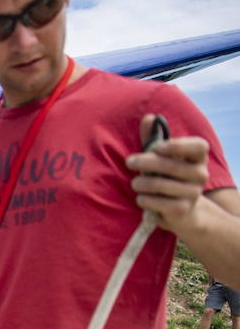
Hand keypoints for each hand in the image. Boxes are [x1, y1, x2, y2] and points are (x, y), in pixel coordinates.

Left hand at [126, 115, 211, 233]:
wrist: (180, 210)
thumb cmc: (167, 177)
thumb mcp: (160, 157)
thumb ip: (153, 138)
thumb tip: (148, 117)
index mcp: (198, 158)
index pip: (198, 146)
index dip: (177, 145)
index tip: (157, 147)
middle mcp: (201, 174)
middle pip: (171, 165)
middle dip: (145, 162)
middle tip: (129, 161)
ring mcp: (193, 193)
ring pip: (159, 184)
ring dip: (140, 183)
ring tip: (135, 183)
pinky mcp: (181, 209)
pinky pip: (155, 201)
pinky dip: (143, 199)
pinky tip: (142, 198)